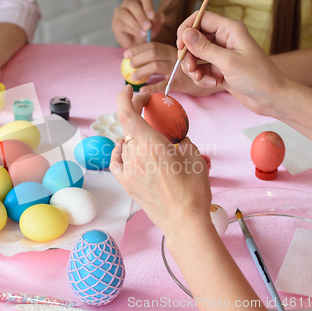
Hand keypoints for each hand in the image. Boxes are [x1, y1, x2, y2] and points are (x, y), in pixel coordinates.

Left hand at [110, 85, 211, 239]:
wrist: (184, 222)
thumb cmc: (193, 191)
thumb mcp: (194, 155)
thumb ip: (180, 138)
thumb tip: (173, 134)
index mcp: (152, 145)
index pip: (127, 113)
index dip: (125, 97)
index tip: (130, 90)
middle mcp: (136, 155)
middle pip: (128, 126)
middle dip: (136, 114)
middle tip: (148, 111)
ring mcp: (128, 170)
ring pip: (125, 142)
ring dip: (134, 133)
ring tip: (149, 136)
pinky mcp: (126, 183)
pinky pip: (117, 160)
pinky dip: (120, 150)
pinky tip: (126, 148)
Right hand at [112, 0, 165, 48]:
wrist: (137, 43)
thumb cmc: (146, 31)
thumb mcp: (156, 25)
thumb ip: (159, 19)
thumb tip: (156, 16)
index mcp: (140, 0)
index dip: (148, 6)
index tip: (152, 17)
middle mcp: (129, 3)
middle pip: (133, 4)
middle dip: (141, 16)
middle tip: (148, 27)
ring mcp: (120, 12)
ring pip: (126, 14)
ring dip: (136, 24)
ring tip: (144, 33)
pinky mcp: (115, 23)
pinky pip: (122, 24)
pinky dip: (131, 30)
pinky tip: (137, 34)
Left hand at [124, 42, 225, 95]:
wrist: (219, 80)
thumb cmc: (198, 72)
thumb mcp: (183, 62)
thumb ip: (168, 59)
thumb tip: (145, 63)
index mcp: (174, 50)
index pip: (154, 45)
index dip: (138, 48)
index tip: (126, 53)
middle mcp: (176, 57)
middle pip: (153, 52)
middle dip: (138, 57)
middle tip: (128, 65)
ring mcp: (180, 69)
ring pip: (156, 65)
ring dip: (142, 70)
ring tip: (133, 77)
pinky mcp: (183, 83)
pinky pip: (164, 84)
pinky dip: (151, 87)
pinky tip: (143, 90)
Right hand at [177, 11, 288, 115]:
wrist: (270, 97)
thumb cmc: (257, 76)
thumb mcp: (228, 62)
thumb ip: (204, 48)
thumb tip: (186, 34)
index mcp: (230, 29)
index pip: (200, 19)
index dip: (187, 30)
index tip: (180, 46)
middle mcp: (224, 39)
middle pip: (194, 39)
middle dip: (188, 54)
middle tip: (190, 67)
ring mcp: (221, 54)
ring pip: (195, 56)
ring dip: (193, 68)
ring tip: (200, 78)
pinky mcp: (219, 69)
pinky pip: (201, 69)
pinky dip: (201, 78)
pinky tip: (211, 84)